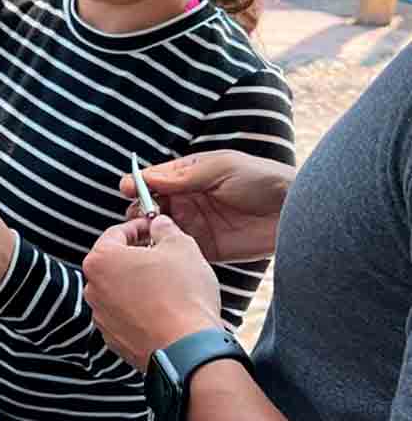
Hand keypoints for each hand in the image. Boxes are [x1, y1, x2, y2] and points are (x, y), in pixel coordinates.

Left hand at [83, 216, 222, 370]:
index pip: (116, 233)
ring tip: (167, 285)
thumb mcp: (181, 247)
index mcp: (101, 260)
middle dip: (137, 256)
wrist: (188, 350)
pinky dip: (140, 310)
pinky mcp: (114, 340)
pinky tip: (163, 310)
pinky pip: (125, 315)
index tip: (153, 228)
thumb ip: (165, 229)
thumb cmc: (182, 297)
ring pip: (119, 290)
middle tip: (163, 256)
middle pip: (114, 262)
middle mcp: (93, 289)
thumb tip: (160, 225)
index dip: (139, 227)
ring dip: (138, 284)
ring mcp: (102, 317)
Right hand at [120, 151, 294, 262]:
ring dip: (150, 232)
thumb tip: (148, 178)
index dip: (139, 184)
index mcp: (189, 175)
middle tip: (140, 217)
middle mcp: (188, 200)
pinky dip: (167, 251)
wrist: (294, 211)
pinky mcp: (206, 248)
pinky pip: (179, 250)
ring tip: (146, 235)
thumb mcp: (221, 168)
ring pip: (161, 229)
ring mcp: (195, 225)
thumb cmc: (260, 180)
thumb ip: (184, 176)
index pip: (155, 179)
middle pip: (152, 206)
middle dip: (140, 210)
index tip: (126, 189)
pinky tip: (160, 252)